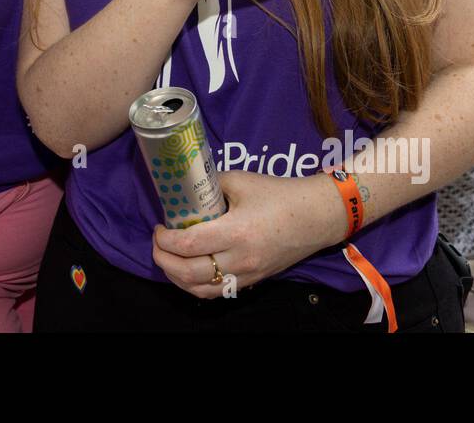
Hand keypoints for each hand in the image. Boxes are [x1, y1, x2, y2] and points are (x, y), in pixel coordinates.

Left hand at [151, 171, 340, 296]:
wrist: (316, 216)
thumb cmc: (279, 195)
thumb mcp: (241, 181)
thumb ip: (210, 185)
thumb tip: (186, 188)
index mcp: (235, 232)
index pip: (187, 245)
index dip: (163, 239)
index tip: (158, 227)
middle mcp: (239, 259)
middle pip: (187, 273)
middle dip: (162, 259)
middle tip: (157, 242)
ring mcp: (246, 275)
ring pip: (199, 290)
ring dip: (176, 277)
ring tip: (168, 257)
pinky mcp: (251, 281)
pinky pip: (216, 292)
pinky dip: (195, 286)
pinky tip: (188, 271)